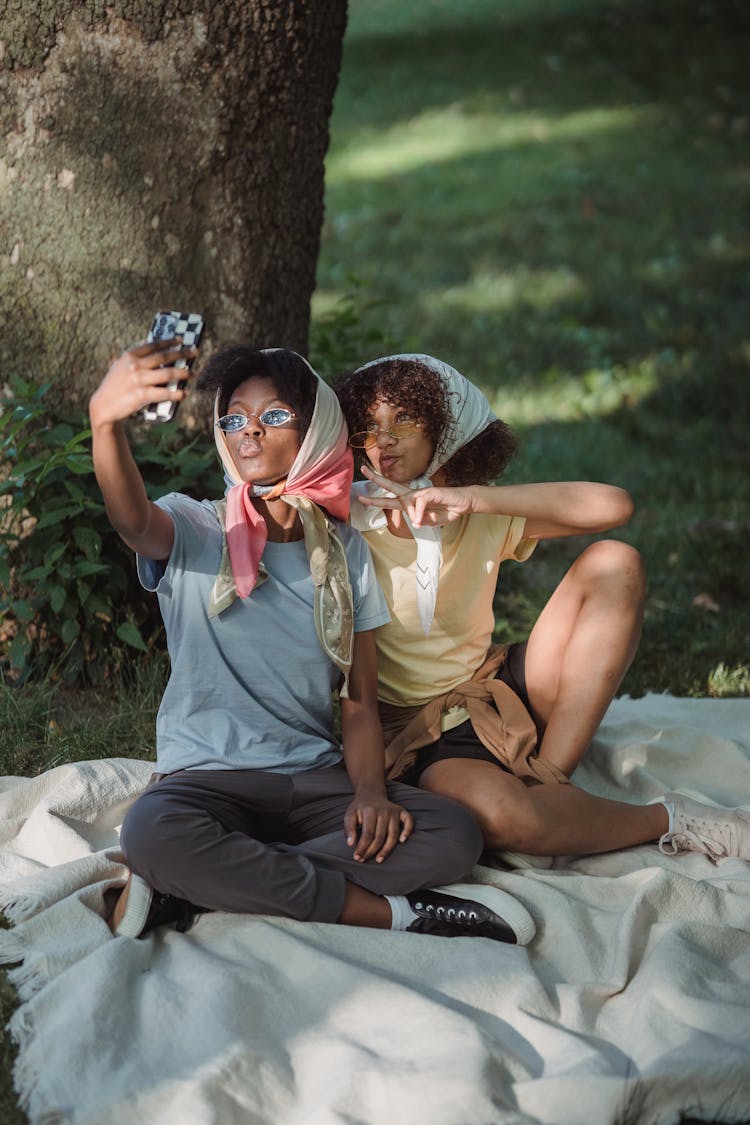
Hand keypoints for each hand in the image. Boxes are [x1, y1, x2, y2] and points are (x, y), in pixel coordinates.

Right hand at [89, 338, 196, 427]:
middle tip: (194, 352)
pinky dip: (175, 394)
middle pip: (164, 357)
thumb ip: (135, 357)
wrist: (104, 405)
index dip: (168, 342)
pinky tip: (183, 393)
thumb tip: (150, 344)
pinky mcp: (141, 395)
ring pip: (167, 374)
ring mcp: (138, 380)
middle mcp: (135, 365)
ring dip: (183, 373)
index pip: (153, 345)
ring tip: (192, 373)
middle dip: (182, 353)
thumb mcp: (120, 366)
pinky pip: (163, 393)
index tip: (180, 339)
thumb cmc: (115, 386)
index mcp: (130, 356)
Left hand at [344, 788, 413, 862]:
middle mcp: (384, 811)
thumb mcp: (350, 814)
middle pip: (380, 836)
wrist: (371, 794)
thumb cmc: (359, 808)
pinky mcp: (402, 811)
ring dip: (386, 849)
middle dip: (372, 851)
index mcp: (370, 811)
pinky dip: (408, 831)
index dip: (362, 847)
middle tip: (364, 859)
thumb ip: (349, 828)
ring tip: (378, 859)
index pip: (368, 834)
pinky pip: (409, 821)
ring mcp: (394, 811)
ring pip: (393, 834)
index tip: (357, 857)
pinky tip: (402, 841)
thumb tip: (350, 844)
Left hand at [358, 465, 474, 526]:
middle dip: (377, 479)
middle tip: (363, 470)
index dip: (376, 498)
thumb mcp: (429, 522)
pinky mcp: (430, 493)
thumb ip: (419, 520)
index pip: (390, 498)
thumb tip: (414, 520)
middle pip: (391, 485)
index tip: (362, 496)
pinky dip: (419, 513)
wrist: (463, 504)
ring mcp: (421, 493)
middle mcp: (413, 495)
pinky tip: (421, 520)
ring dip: (408, 511)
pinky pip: (419, 504)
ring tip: (415, 520)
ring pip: (405, 499)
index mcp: (410, 501)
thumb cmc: (446, 510)